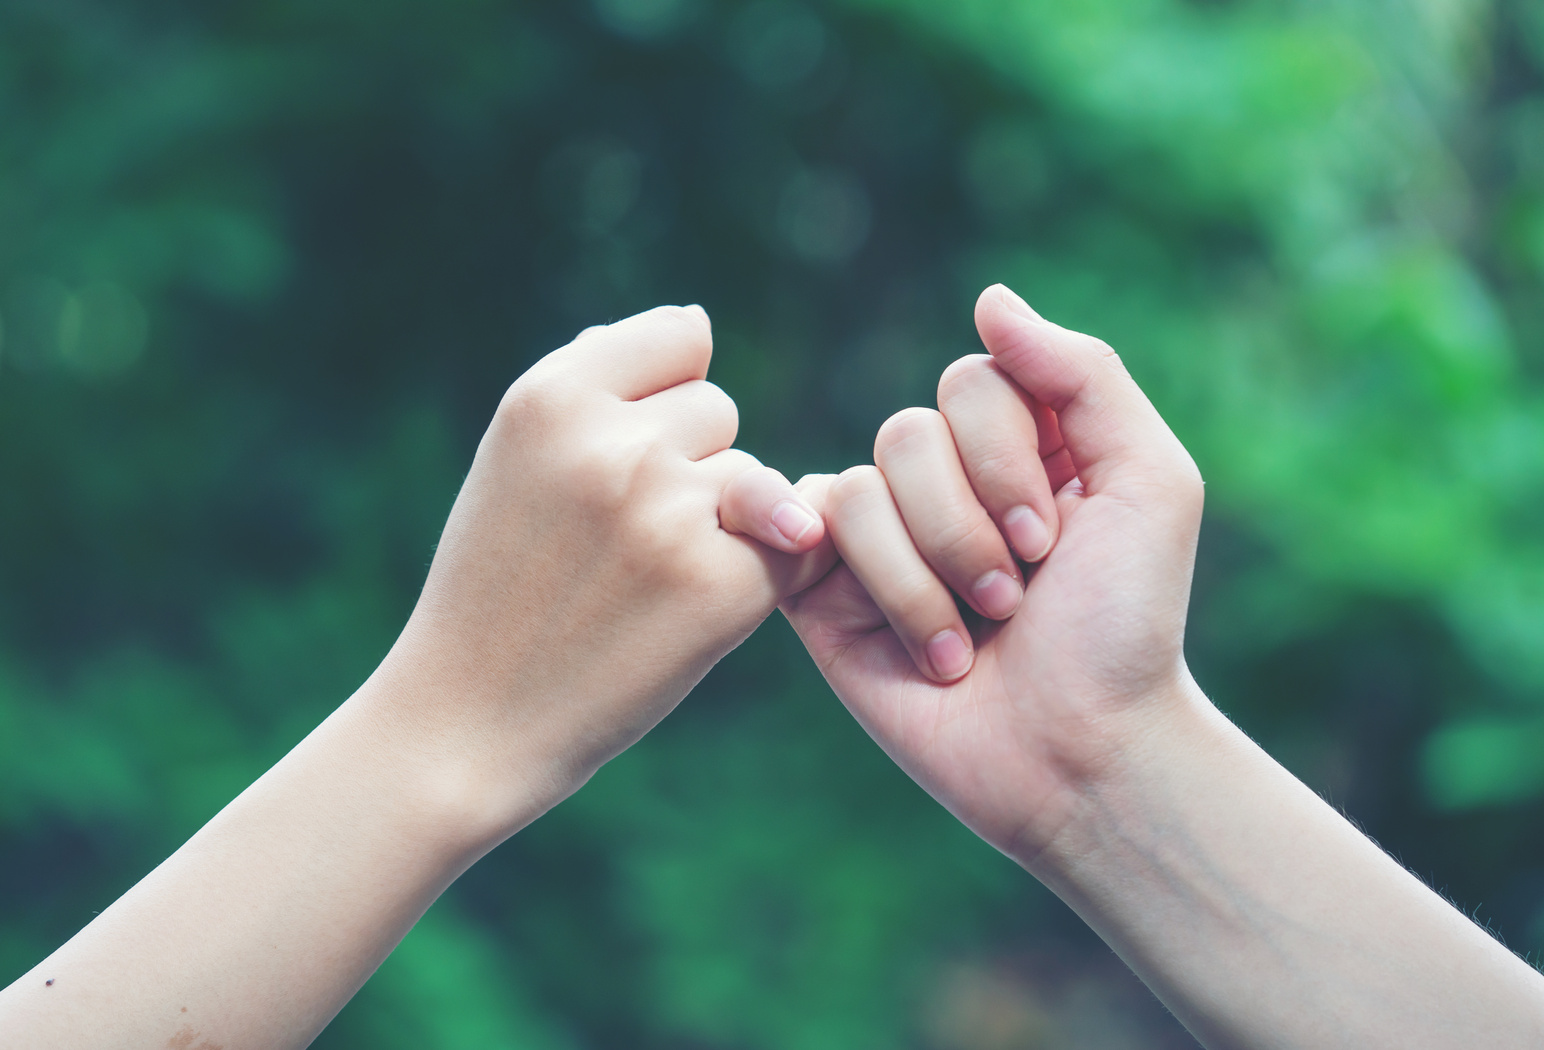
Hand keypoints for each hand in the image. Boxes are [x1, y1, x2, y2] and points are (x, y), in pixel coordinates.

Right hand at [375, 304, 834, 834]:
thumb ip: (596, 387)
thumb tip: (695, 326)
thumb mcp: (516, 460)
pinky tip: (693, 614)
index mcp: (551, 395)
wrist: (470, 722)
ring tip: (641, 583)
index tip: (617, 456)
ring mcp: (669, 512)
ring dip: (722, 524)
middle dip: (686, 465)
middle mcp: (611, 442)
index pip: (682, 335)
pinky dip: (764, 576)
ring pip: (757, 477)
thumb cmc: (500, 587)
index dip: (664, 397)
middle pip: (719, 409)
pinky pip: (796, 545)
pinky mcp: (721, 585)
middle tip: (614, 540)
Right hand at [782, 285, 1202, 864]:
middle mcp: (944, 481)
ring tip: (974, 641)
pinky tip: (924, 645)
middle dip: (972, 526)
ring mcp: (880, 537)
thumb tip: (989, 298)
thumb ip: (1082, 373)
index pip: (974, 380)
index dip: (1008, 459)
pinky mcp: (825, 592)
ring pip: (864, 484)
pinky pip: (814, 531)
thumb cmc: (1126, 625)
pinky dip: (880, 587)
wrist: (1080, 752)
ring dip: (932, 576)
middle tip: (1017, 598)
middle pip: (911, 430)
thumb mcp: (1149, 479)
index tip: (1057, 542)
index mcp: (1019, 444)